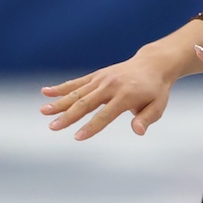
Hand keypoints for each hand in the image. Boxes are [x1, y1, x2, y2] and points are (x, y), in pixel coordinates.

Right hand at [40, 51, 176, 139]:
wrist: (152, 65)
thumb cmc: (156, 91)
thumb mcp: (158, 106)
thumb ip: (147, 118)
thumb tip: (137, 131)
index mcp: (126, 96)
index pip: (105, 115)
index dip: (91, 127)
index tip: (77, 137)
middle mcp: (110, 86)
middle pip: (86, 103)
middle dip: (68, 116)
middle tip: (52, 127)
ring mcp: (102, 79)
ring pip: (77, 92)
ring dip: (59, 103)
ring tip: (44, 111)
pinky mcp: (96, 75)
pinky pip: (77, 82)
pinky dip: (61, 87)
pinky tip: (46, 92)